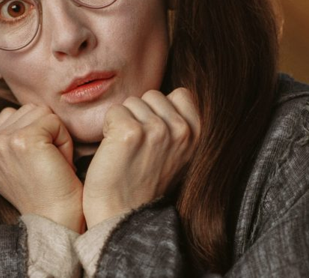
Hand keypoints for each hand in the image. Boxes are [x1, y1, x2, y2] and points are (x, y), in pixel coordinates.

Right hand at [0, 104, 84, 231]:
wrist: (57, 220)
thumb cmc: (48, 191)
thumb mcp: (19, 162)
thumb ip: (14, 136)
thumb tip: (26, 110)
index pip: (15, 114)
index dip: (36, 134)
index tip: (37, 166)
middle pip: (29, 110)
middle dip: (46, 132)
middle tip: (47, 165)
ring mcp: (2, 142)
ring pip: (42, 113)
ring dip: (56, 135)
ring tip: (52, 164)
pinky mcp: (23, 140)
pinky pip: (54, 121)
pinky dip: (65, 140)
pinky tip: (59, 164)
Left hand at [82, 88, 199, 227]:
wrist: (123, 214)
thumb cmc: (146, 183)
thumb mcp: (180, 153)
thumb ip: (180, 125)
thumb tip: (172, 97)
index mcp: (200, 134)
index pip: (180, 94)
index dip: (161, 111)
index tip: (155, 136)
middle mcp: (182, 130)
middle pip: (153, 95)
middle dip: (141, 115)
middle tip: (139, 147)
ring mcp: (157, 130)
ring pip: (132, 102)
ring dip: (125, 121)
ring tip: (128, 150)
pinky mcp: (130, 133)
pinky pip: (114, 111)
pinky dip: (108, 128)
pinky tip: (114, 150)